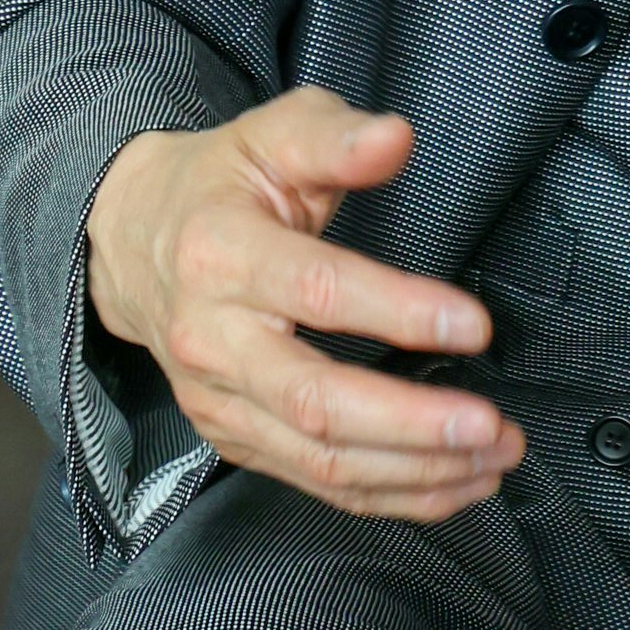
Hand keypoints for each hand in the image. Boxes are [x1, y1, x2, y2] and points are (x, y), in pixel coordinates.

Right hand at [85, 85, 523, 519]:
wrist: (134, 243)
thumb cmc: (222, 183)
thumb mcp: (271, 134)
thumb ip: (335, 136)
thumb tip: (395, 138)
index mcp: (221, 254)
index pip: (318, 291)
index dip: (399, 311)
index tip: (475, 326)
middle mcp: (213, 340)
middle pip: (316, 403)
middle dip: (411, 424)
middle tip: (491, 426)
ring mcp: (220, 401)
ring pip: (320, 459)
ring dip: (416, 470)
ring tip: (495, 456)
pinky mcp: (236, 439)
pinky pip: (317, 482)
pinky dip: (391, 495)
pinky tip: (455, 484)